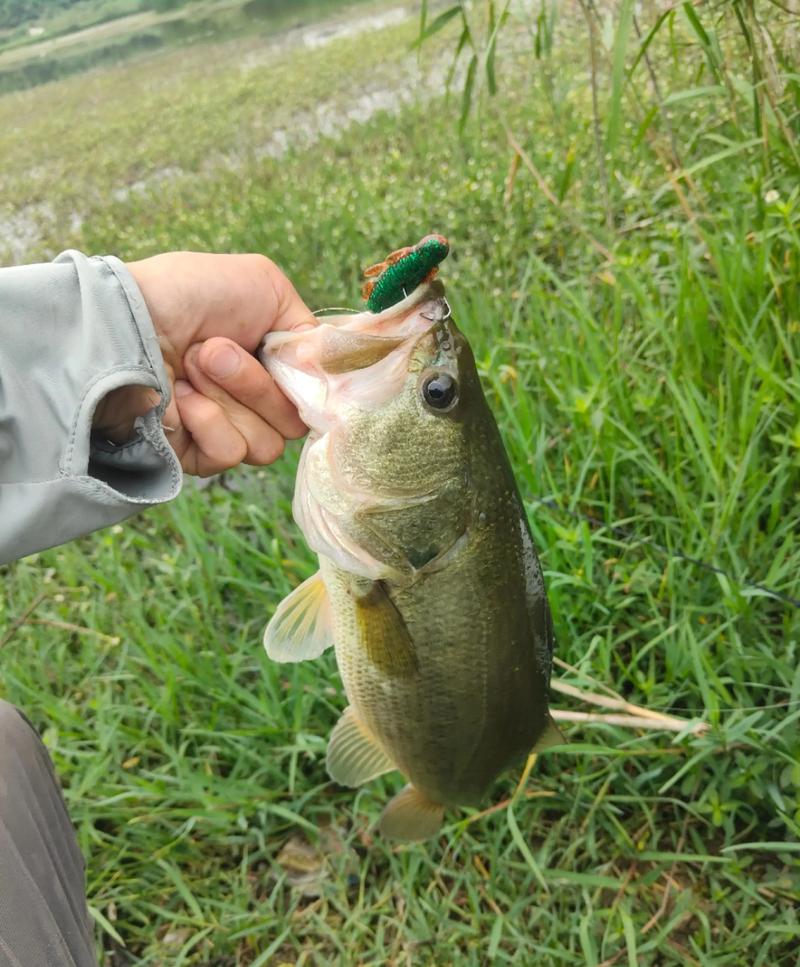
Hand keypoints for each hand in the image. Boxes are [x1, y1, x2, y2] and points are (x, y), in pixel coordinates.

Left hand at [93, 252, 313, 475]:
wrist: (124, 322)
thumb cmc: (187, 293)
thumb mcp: (265, 284)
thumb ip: (310, 331)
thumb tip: (331, 376)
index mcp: (269, 359)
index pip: (314, 393)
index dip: (307, 382)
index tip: (291, 361)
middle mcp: (250, 396)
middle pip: (294, 421)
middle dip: (256, 384)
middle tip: (213, 351)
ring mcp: (224, 426)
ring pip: (268, 443)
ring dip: (229, 399)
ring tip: (189, 369)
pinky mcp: (197, 454)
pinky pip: (232, 453)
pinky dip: (207, 421)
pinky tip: (178, 399)